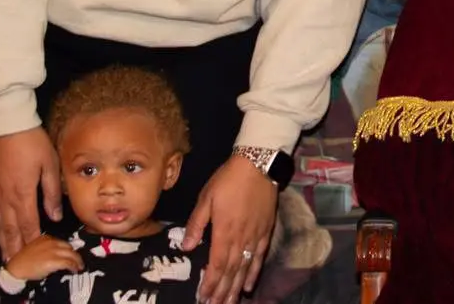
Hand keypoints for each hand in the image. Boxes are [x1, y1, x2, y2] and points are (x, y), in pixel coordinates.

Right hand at [0, 127, 62, 260]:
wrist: (3, 123)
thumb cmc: (30, 141)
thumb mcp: (49, 164)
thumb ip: (51, 192)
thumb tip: (55, 216)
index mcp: (22, 193)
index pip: (28, 224)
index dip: (32, 240)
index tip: (37, 253)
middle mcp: (4, 197)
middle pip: (9, 228)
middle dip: (14, 246)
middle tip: (18, 262)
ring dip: (2, 239)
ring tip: (6, 253)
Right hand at [2, 235, 82, 281]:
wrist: (14, 270)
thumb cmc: (21, 262)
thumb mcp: (34, 250)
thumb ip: (45, 248)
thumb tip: (56, 254)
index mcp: (45, 238)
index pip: (61, 241)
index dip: (67, 249)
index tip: (71, 254)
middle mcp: (51, 242)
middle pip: (69, 246)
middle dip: (74, 254)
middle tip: (77, 260)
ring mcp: (53, 250)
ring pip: (71, 254)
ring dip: (77, 261)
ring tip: (79, 266)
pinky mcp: (54, 260)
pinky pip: (69, 262)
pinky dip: (74, 266)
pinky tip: (74, 270)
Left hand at [184, 155, 278, 303]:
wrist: (258, 165)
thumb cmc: (228, 180)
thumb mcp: (206, 198)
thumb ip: (197, 224)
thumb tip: (187, 247)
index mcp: (225, 231)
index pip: (217, 265)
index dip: (210, 283)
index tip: (203, 297)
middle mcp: (241, 238)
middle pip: (231, 271)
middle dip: (222, 291)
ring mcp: (255, 236)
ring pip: (245, 267)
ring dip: (236, 287)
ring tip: (229, 303)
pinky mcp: (266, 231)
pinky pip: (259, 256)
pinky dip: (254, 272)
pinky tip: (248, 285)